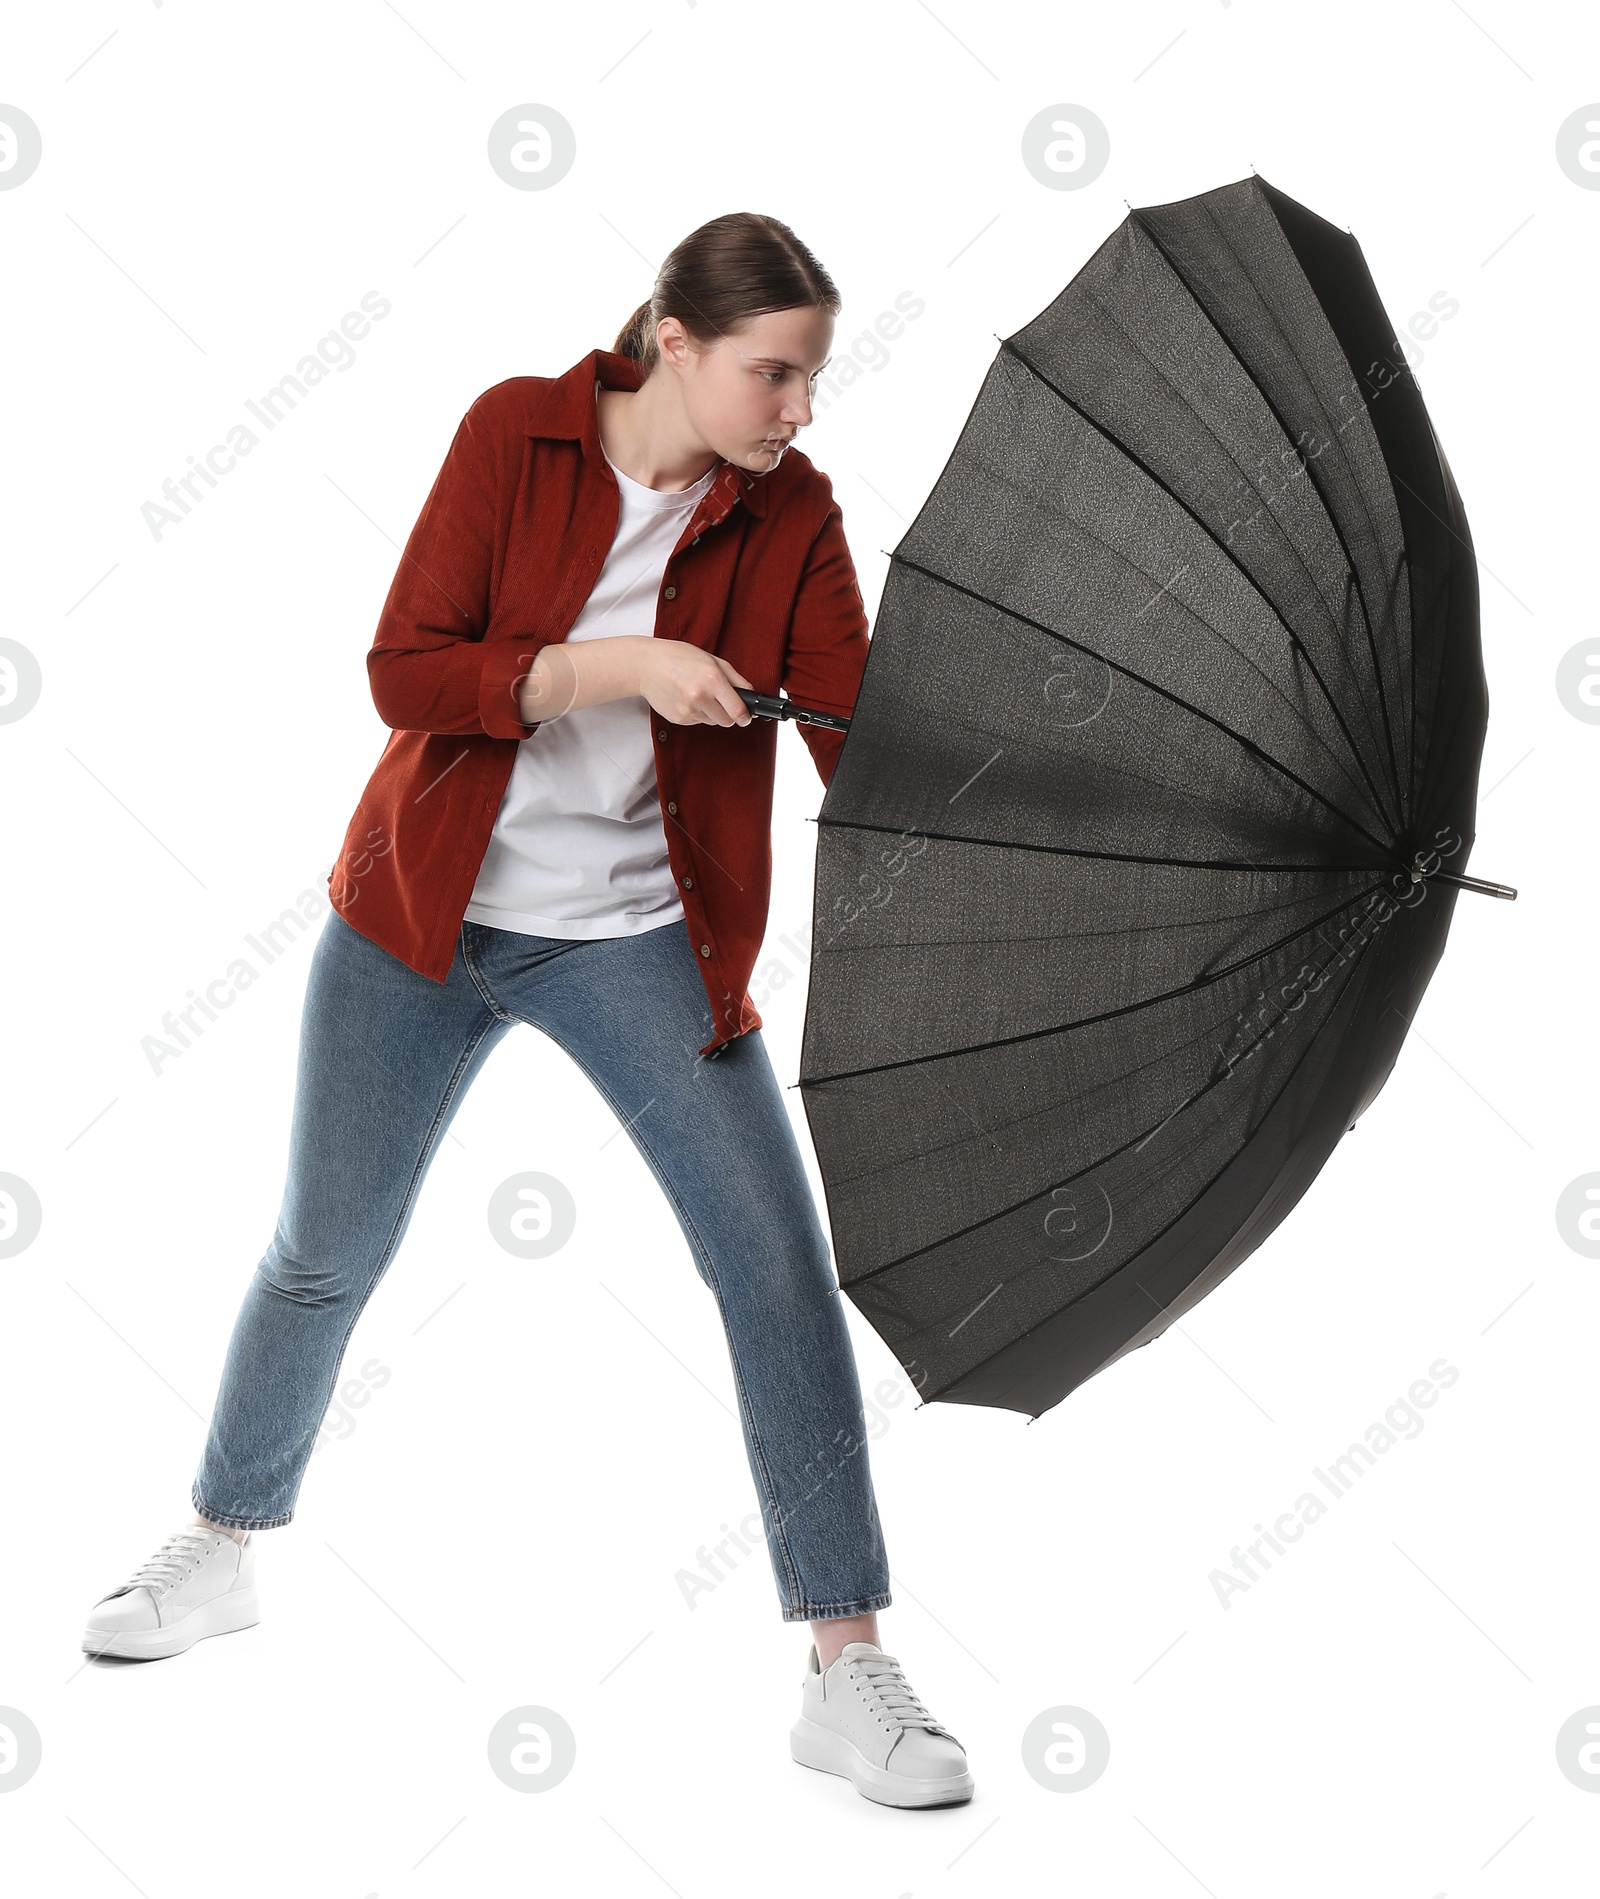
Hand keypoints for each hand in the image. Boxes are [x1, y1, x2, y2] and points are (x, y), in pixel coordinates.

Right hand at [638, 639, 754, 726]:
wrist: (646, 665)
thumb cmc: (679, 657)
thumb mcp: (713, 660)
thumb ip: (736, 679)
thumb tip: (752, 697)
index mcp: (712, 679)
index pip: (738, 711)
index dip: (745, 717)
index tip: (746, 717)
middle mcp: (700, 697)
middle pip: (727, 721)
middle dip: (728, 713)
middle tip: (719, 699)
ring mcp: (688, 710)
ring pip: (712, 722)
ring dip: (711, 712)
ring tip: (697, 693)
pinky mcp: (678, 719)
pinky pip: (697, 722)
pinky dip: (696, 713)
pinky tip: (686, 698)